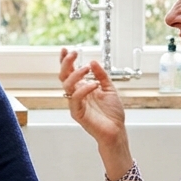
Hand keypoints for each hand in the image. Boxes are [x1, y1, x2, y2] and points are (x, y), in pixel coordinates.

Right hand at [59, 48, 132, 179]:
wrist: (116, 131)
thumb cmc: (112, 113)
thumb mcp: (109, 88)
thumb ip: (102, 75)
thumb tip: (93, 62)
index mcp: (82, 88)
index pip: (70, 72)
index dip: (66, 61)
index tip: (67, 49)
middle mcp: (77, 94)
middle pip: (64, 76)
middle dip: (66, 63)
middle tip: (74, 53)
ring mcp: (76, 104)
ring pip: (67, 85)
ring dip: (76, 74)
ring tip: (87, 69)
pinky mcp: (77, 113)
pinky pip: (75, 99)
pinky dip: (84, 89)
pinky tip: (94, 85)